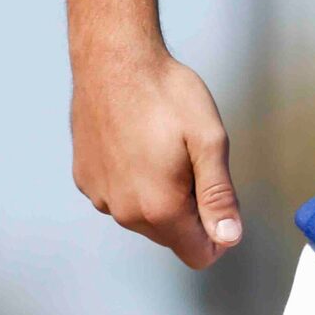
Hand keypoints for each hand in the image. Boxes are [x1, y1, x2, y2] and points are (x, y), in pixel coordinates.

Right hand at [70, 47, 242, 269]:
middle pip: (172, 236)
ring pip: (144, 217)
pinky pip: (120, 196)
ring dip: (161, 195)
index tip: (221, 200)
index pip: (198, 255)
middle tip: (193, 161)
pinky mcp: (85, 179)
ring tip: (163, 147)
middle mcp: (125, 212)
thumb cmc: (164, 93)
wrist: (113, 60)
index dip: (219, 234)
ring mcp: (101, 196)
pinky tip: (138, 143)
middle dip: (191, 210)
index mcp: (160, 207)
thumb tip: (229, 237)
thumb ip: (219, 196)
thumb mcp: (209, 140)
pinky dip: (134, 180)